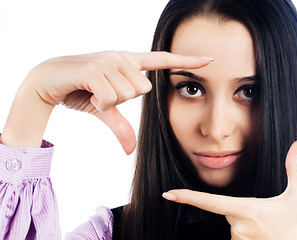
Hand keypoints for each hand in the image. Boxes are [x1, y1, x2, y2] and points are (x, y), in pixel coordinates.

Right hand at [24, 51, 211, 152]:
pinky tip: (86, 92)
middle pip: (144, 89)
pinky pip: (110, 96)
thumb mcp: (105, 109)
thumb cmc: (80, 90)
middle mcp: (121, 57)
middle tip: (103, 93)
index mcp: (128, 62)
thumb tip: (131, 151)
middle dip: (124, 99)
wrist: (47, 80)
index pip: (162, 60)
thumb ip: (122, 126)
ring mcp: (108, 60)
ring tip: (93, 90)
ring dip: (110, 100)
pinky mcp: (94, 68)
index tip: (210, 59)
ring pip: (129, 93)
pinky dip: (99, 102)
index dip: (186, 59)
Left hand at [163, 138, 296, 239]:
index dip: (188, 196)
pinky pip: (236, 237)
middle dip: (242, 210)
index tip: (168, 193)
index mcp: (247, 210)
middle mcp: (238, 228)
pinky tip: (263, 236)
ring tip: (268, 229)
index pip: (211, 202)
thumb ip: (295, 166)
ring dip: (245, 223)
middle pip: (227, 211)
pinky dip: (246, 234)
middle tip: (267, 218)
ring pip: (232, 226)